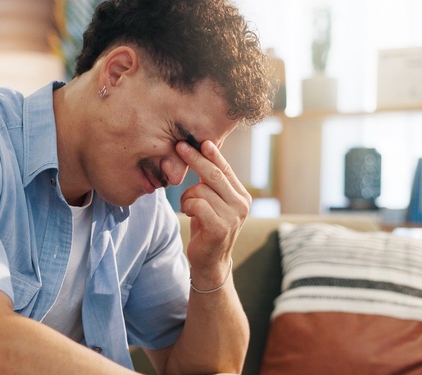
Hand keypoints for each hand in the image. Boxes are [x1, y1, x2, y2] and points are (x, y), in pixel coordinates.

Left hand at [176, 140, 250, 286]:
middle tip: (179, 147)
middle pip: (214, 174)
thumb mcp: (213, 201)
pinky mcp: (220, 228)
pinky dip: (187, 206)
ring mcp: (233, 217)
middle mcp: (241, 204)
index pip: (225, 169)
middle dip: (195, 159)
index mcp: (241, 195)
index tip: (198, 140)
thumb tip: (204, 150)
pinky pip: (197, 204)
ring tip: (188, 207)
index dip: (211, 153)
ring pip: (201, 190)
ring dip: (187, 197)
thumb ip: (213, 182)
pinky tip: (189, 213)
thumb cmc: (207, 227)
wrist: (210, 262)